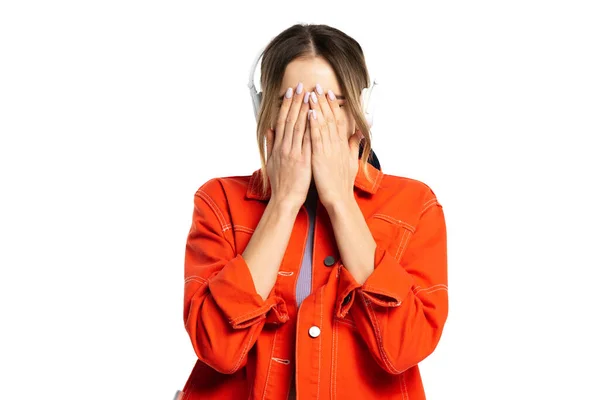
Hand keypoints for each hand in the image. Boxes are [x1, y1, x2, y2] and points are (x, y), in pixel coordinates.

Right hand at [265, 82, 311, 209]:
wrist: (284, 200)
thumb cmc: (280, 183)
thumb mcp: (271, 162)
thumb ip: (270, 144)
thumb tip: (269, 129)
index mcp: (278, 147)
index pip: (282, 121)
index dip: (287, 105)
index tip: (291, 91)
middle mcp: (285, 147)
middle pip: (290, 120)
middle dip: (296, 102)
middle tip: (301, 86)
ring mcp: (294, 153)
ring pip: (299, 127)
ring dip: (304, 109)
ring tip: (309, 94)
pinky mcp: (304, 161)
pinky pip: (308, 141)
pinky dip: (311, 127)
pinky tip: (315, 116)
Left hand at [307, 83, 362, 208]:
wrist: (339, 198)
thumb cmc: (342, 181)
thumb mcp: (352, 160)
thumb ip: (354, 144)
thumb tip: (361, 131)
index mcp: (342, 144)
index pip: (338, 120)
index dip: (333, 106)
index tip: (327, 93)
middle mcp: (337, 144)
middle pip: (331, 118)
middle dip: (324, 102)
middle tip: (317, 87)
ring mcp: (329, 149)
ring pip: (324, 124)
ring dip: (317, 108)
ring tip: (312, 94)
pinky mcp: (321, 156)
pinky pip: (317, 137)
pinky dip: (314, 124)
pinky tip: (310, 113)